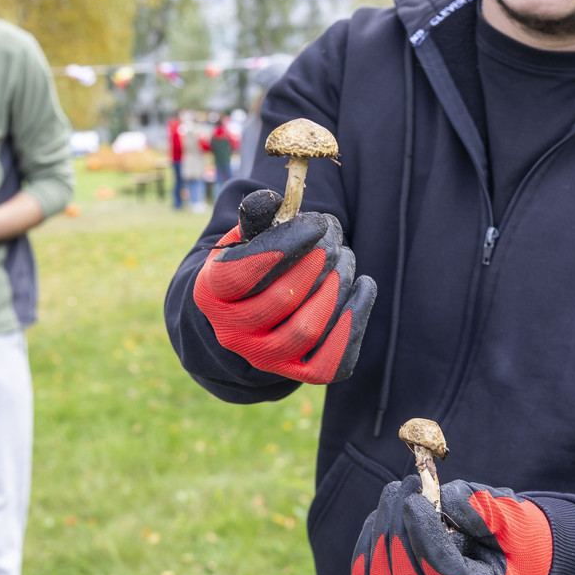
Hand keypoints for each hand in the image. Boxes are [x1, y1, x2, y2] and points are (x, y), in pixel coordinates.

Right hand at [191, 189, 374, 383]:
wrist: (243, 317)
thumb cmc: (248, 265)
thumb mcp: (243, 238)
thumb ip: (256, 217)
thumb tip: (272, 200)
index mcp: (211, 292)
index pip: (243, 271)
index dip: (286, 244)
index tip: (317, 223)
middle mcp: (231, 333)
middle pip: (283, 299)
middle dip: (318, 262)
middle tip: (335, 239)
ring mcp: (263, 358)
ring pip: (308, 330)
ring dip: (336, 287)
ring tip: (346, 258)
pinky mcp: (294, 373)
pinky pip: (331, 361)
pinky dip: (354, 322)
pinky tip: (364, 287)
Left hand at [351, 477, 553, 574]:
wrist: (514, 560)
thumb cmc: (514, 536)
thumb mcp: (514, 517)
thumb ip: (484, 508)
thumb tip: (439, 500)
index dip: (425, 535)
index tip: (415, 499)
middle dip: (398, 529)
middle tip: (403, 489)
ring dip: (381, 535)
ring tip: (396, 497)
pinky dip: (367, 552)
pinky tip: (381, 522)